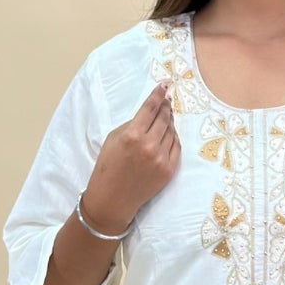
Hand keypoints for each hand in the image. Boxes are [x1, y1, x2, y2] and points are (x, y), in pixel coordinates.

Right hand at [80, 82, 179, 234]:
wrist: (113, 198)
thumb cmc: (108, 166)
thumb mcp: (113, 139)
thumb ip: (132, 124)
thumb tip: (151, 112)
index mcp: (132, 135)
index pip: (150, 108)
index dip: (158, 95)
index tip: (164, 86)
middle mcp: (149, 146)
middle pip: (164, 118)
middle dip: (166, 106)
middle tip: (167, 99)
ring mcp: (161, 159)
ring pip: (172, 132)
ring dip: (170, 121)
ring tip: (167, 115)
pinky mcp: (168, 170)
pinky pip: (176, 147)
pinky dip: (174, 137)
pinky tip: (169, 132)